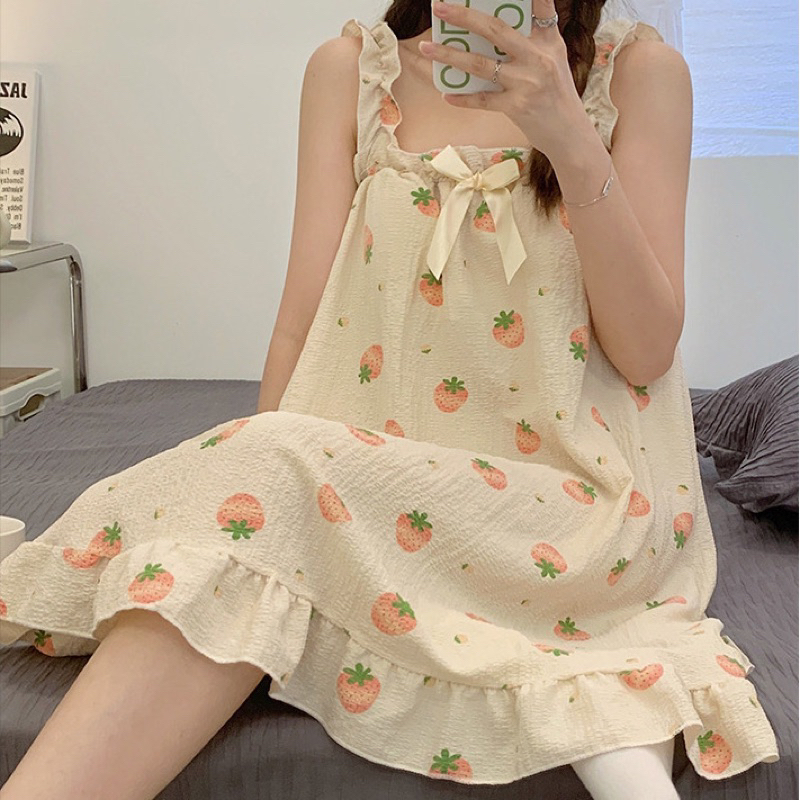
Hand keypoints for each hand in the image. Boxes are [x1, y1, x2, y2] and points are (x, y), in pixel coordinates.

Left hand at [419, 0, 588, 159]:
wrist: (570, 134)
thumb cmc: (557, 95)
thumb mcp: (553, 59)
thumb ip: (531, 40)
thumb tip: (493, 28)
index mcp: (548, 41)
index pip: (540, 5)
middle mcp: (538, 57)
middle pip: (496, 30)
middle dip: (464, 16)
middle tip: (440, 6)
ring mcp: (527, 82)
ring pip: (481, 64)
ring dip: (449, 55)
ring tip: (427, 47)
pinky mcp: (517, 107)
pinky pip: (482, 99)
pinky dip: (463, 98)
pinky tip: (446, 94)